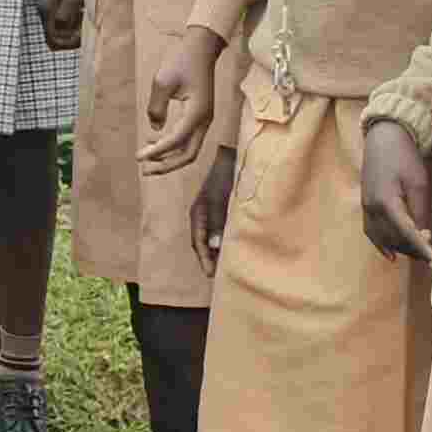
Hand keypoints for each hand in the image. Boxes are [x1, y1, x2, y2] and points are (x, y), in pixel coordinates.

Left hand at [139, 28, 223, 170]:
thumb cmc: (181, 61)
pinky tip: (154, 141)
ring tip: (147, 159)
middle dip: (166, 165)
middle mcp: (204, 121)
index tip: (139, 157)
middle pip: (188, 155)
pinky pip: (188, 139)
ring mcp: (205, 120)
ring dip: (169, 157)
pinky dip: (173, 146)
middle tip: (144, 169)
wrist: (201, 48)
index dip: (157, 152)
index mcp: (197, 113)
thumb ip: (156, 107)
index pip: (176, 140)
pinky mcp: (201, 117)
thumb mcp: (162, 82)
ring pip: (189, 149)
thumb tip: (154, 128)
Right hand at [194, 146, 236, 269]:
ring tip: (224, 267)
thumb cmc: (228, 175)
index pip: (198, 242)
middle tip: (216, 277)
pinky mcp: (221, 209)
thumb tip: (213, 246)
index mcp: (199, 213)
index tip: (210, 275)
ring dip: (215, 251)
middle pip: (202, 242)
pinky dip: (222, 241)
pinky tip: (230, 248)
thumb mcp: (222, 199)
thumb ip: (217, 221)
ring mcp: (211, 212)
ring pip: (210, 237)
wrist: (233, 154)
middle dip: (208, 259)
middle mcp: (202, 214)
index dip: (204, 259)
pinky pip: (219, 230)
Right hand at [358, 117, 431, 262]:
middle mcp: (372, 208)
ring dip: (401, 248)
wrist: (383, 138)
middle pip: (393, 239)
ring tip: (419, 254)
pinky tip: (392, 255)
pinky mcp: (365, 205)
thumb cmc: (404, 156)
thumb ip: (420, 211)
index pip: (406, 233)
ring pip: (382, 238)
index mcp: (386, 201)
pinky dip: (382, 245)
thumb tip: (425, 237)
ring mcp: (366, 208)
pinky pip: (371, 232)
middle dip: (413, 250)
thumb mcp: (418, 183)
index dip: (421, 249)